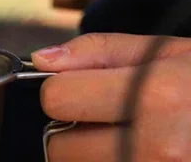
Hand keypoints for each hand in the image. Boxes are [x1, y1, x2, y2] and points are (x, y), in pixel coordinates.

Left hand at [32, 33, 190, 160]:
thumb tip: (41, 61)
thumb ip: (96, 52)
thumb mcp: (162, 52)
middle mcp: (160, 149)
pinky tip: (141, 155)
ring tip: (131, 139)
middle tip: (110, 121)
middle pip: (62, 149)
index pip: (56, 99)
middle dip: (75, 132)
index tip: (83, 89)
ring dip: (96, 157)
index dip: (64, 90)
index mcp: (153, 98)